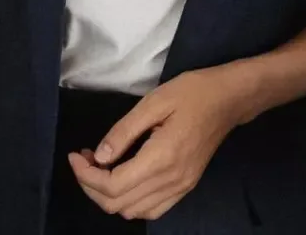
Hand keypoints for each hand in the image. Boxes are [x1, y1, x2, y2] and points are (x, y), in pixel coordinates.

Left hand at [66, 68, 250, 221]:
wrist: (230, 99)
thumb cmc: (193, 93)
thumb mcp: (154, 102)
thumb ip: (123, 132)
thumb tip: (98, 157)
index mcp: (162, 158)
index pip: (113, 185)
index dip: (86, 175)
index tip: (75, 155)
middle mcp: (172, 181)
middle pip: (119, 204)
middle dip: (92, 185)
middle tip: (85, 159)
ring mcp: (181, 187)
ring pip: (134, 212)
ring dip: (110, 196)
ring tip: (101, 167)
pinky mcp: (186, 186)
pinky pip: (152, 210)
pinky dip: (131, 202)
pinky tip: (124, 178)